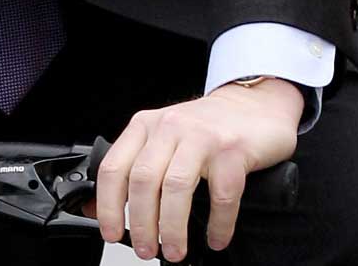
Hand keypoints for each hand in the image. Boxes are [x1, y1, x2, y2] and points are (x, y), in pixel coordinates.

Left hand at [95, 78, 300, 261]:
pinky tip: (216, 238)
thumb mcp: (164, 139)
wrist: (254, 105)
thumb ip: (137, 167)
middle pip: (144, 180)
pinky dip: (218, 224)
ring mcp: (202, 136)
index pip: (114, 168)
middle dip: (142, 224)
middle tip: (146, 250)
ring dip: (172, 228)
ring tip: (175, 251)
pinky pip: (222, 195)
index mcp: (145, 126)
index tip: (112, 232)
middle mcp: (170, 127)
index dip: (108, 206)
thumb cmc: (207, 129)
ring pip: (176, 187)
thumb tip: (104, 210)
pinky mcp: (233, 150)